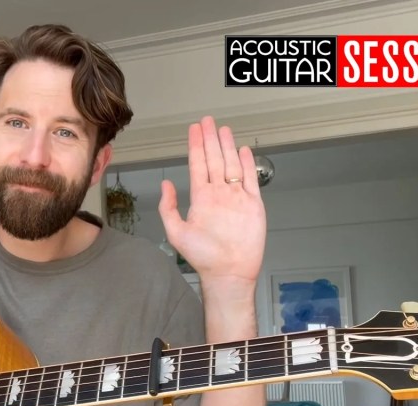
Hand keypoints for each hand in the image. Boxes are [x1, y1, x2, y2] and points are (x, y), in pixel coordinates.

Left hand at [158, 116, 265, 293]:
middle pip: (214, 159)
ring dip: (227, 146)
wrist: (229, 271)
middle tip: (207, 121)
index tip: (194, 130)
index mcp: (200, 198)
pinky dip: (246, 164)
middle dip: (210, 139)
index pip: (197, 165)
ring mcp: (235, 197)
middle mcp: (218, 194)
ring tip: (223, 129)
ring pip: (231, 164)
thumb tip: (165, 185)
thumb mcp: (176, 232)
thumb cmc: (203, 257)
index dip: (196, 146)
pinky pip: (249, 179)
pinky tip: (242, 151)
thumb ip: (168, 207)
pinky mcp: (252, 204)